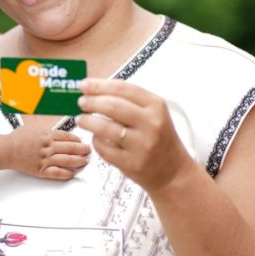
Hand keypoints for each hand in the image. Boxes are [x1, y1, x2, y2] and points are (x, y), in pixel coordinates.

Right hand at [8, 126, 89, 179]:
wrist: (6, 150)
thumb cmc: (16, 139)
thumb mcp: (32, 128)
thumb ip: (45, 131)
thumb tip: (54, 133)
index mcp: (47, 135)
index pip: (67, 136)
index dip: (76, 139)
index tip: (81, 141)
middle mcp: (48, 147)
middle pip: (70, 148)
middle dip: (82, 149)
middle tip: (88, 150)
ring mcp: (46, 159)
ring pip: (67, 160)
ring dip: (78, 161)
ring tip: (84, 161)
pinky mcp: (41, 170)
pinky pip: (57, 172)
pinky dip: (66, 173)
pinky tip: (71, 173)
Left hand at [75, 78, 192, 192]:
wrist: (173, 172)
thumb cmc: (159, 138)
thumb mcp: (153, 114)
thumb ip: (129, 101)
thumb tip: (95, 91)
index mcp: (156, 106)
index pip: (123, 89)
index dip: (99, 85)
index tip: (84, 84)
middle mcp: (150, 124)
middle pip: (112, 106)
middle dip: (91, 102)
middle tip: (81, 101)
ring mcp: (141, 145)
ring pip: (105, 128)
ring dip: (87, 121)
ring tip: (81, 119)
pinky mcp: (130, 163)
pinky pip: (104, 148)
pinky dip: (95, 140)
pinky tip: (95, 137)